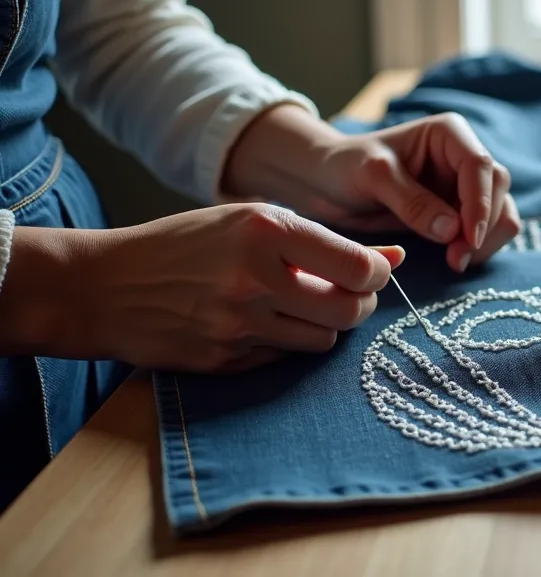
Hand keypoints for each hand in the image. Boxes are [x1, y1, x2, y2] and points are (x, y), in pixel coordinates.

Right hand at [0, 204, 403, 372]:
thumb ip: (324, 240)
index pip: (359, 266)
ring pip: (323, 339)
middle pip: (351, 310)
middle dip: (358, 304)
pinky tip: (261, 324)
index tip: (369, 272)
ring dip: (322, 324)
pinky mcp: (225, 359)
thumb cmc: (187, 244)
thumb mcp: (253, 222)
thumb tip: (395, 258)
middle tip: (344, 292)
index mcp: (267, 231)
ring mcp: (238, 325)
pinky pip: (285, 357)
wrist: (105, 286)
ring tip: (295, 305)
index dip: (375, 273)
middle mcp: (255, 278)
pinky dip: (286, 342)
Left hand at [223, 106, 520, 271]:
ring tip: (455, 263)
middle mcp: (463, 157)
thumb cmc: (344, 167)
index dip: (481, 203)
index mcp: (449, 134)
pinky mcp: (459, 212)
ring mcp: (464, 186)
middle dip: (484, 226)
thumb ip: (412, 201)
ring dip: (486, 240)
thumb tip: (452, 229)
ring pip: (500, 212)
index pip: (481, 166)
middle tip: (456, 259)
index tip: (467, 238)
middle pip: (499, 190)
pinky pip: (485, 231)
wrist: (325, 185)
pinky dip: (477, 248)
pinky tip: (453, 260)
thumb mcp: (373, 177)